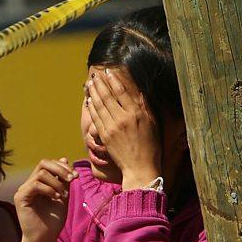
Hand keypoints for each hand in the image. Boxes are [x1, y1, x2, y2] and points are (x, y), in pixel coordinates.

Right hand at [14, 158, 74, 241]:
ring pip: (41, 173)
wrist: (44, 239)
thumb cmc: (53, 221)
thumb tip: (64, 159)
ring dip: (57, 182)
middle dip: (60, 169)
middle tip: (72, 179)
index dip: (62, 166)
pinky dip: (48, 189)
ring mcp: (23, 190)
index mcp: (39, 183)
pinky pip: (35, 185)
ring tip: (63, 195)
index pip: (48, 164)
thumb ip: (63, 180)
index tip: (76, 176)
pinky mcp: (20, 197)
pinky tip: (56, 197)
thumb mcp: (63, 196)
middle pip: (43, 163)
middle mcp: (29, 184)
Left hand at [86, 68, 161, 189]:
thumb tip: (139, 92)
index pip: (121, 91)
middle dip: (99, 84)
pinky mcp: (105, 136)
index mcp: (136, 113)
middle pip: (107, 96)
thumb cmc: (150, 147)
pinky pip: (96, 118)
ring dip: (93, 92)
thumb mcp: (152, 124)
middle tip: (94, 75)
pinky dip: (92, 107)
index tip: (108, 72)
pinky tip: (89, 100)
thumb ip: (145, 107)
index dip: (113, 80)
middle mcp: (123, 118)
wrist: (140, 168)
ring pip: (99, 105)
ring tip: (89, 83)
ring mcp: (112, 127)